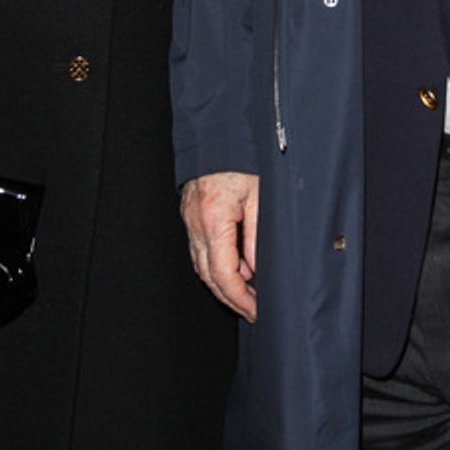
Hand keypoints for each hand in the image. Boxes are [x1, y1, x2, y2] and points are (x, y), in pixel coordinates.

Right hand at [180, 172, 258, 321]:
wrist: (216, 139)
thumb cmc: (238, 161)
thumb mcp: (258, 196)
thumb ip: (256, 235)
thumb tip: (256, 268)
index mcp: (214, 220)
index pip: (223, 274)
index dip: (240, 297)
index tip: (255, 309)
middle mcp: (196, 226)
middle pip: (209, 277)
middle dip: (231, 298)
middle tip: (253, 310)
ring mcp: (190, 223)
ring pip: (202, 267)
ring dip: (223, 284)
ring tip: (248, 292)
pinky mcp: (191, 219)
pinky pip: (200, 252)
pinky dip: (216, 266)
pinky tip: (236, 268)